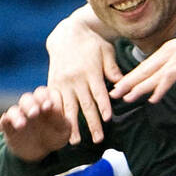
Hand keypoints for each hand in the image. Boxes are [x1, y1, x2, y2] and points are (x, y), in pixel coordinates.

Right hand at [0, 86, 73, 161]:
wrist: (41, 153)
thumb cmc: (55, 137)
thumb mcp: (64, 130)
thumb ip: (60, 118)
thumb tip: (50, 106)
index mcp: (45, 103)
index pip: (43, 93)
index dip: (46, 97)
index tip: (49, 106)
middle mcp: (30, 107)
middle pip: (27, 98)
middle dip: (30, 104)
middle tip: (34, 113)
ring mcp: (19, 116)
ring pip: (14, 110)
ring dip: (17, 115)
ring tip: (22, 125)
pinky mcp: (9, 128)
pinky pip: (4, 121)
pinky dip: (5, 121)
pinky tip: (7, 122)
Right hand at [46, 12, 121, 144]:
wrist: (66, 34)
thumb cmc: (91, 43)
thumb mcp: (106, 51)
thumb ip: (113, 68)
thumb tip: (122, 83)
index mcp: (91, 71)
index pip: (99, 92)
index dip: (103, 106)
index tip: (107, 119)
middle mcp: (76, 79)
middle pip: (85, 105)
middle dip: (92, 123)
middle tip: (98, 140)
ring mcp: (63, 82)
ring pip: (68, 107)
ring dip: (71, 125)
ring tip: (74, 141)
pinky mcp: (53, 84)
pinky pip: (54, 103)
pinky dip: (57, 116)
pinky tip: (57, 127)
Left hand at [110, 20, 175, 104]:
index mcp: (170, 47)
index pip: (147, 64)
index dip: (133, 75)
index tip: (122, 84)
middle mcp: (169, 51)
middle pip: (144, 69)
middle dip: (127, 82)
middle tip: (113, 93)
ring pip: (152, 75)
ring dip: (137, 87)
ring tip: (126, 98)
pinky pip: (168, 78)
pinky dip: (159, 89)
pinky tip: (152, 99)